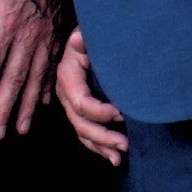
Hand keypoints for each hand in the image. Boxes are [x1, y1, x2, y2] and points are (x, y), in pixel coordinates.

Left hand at [0, 0, 57, 138]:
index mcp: (4, 25)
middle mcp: (27, 37)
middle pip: (13, 79)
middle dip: (5, 108)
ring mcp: (45, 38)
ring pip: (36, 78)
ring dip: (27, 105)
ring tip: (20, 128)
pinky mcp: (58, 36)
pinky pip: (53, 67)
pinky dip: (47, 86)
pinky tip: (43, 103)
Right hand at [55, 26, 127, 165]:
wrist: (92, 36)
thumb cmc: (94, 35)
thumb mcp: (90, 33)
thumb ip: (85, 39)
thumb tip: (78, 39)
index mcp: (67, 75)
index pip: (80, 102)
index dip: (100, 112)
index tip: (123, 113)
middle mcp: (66, 92)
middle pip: (79, 122)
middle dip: (102, 136)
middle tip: (125, 144)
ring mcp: (71, 103)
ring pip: (81, 131)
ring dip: (100, 146)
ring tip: (119, 157)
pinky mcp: (80, 110)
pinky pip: (85, 133)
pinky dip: (98, 147)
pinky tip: (113, 158)